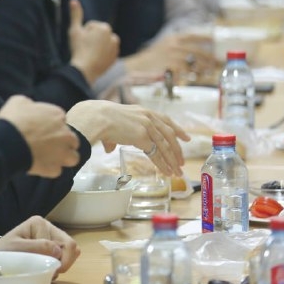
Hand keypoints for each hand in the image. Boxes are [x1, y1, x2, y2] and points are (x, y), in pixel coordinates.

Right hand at [0, 95, 79, 177]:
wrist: (7, 142)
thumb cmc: (13, 120)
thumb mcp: (18, 101)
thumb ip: (30, 104)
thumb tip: (30, 107)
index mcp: (57, 115)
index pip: (61, 120)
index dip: (51, 125)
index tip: (42, 129)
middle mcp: (65, 134)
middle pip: (72, 139)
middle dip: (63, 141)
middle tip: (48, 143)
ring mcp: (62, 152)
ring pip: (73, 157)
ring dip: (64, 157)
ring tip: (51, 157)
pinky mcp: (54, 168)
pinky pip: (56, 170)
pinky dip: (49, 168)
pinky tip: (39, 165)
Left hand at [0, 216, 79, 277]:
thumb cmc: (3, 251)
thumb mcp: (16, 248)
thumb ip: (36, 248)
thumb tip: (58, 251)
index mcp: (39, 224)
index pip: (64, 243)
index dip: (60, 260)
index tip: (48, 270)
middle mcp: (48, 227)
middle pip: (71, 246)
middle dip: (64, 262)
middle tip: (51, 271)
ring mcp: (51, 237)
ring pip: (71, 252)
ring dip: (62, 264)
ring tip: (47, 269)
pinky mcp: (51, 247)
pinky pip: (65, 257)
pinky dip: (60, 265)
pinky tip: (47, 267)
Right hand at [66, 100, 188, 175]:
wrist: (97, 117)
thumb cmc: (99, 119)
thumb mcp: (113, 124)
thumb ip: (114, 137)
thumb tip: (109, 148)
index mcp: (143, 111)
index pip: (166, 120)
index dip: (177, 130)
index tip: (186, 138)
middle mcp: (148, 117)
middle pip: (169, 135)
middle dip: (177, 149)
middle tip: (182, 161)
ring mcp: (147, 127)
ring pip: (165, 146)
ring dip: (172, 160)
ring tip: (177, 171)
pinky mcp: (143, 137)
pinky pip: (156, 154)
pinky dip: (163, 164)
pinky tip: (167, 171)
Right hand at [67, 0, 119, 83]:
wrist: (85, 71)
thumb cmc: (79, 50)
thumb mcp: (74, 31)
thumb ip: (76, 15)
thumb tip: (73, 0)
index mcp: (104, 27)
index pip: (90, 27)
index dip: (83, 34)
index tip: (81, 43)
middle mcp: (113, 36)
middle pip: (97, 35)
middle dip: (91, 40)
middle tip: (85, 49)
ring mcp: (115, 48)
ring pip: (102, 43)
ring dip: (96, 46)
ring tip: (90, 55)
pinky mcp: (115, 57)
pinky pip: (106, 53)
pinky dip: (101, 55)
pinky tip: (95, 60)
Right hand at [123, 32, 214, 77]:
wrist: (135, 67)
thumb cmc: (148, 60)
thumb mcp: (162, 47)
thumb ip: (175, 47)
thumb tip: (192, 54)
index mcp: (172, 38)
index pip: (192, 36)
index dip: (204, 38)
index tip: (213, 40)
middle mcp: (174, 45)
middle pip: (197, 51)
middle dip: (209, 57)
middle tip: (216, 63)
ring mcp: (173, 56)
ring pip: (194, 63)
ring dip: (203, 68)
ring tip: (210, 71)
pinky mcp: (171, 67)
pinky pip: (186, 72)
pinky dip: (193, 75)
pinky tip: (197, 78)